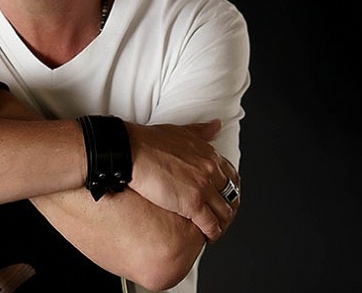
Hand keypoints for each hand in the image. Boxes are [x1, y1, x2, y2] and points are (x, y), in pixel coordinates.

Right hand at [127, 119, 240, 241]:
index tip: (224, 197)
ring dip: (222, 223)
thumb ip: (201, 131)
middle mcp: (210, 170)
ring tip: (215, 229)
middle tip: (221, 216)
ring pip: (224, 213)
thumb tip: (217, 125)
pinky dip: (212, 233)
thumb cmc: (147, 141)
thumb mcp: (179, 131)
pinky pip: (211, 224)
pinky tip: (207, 236)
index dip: (229, 190)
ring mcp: (203, 187)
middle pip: (231, 196)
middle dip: (228, 208)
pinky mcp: (192, 204)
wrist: (130, 152)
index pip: (231, 176)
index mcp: (208, 155)